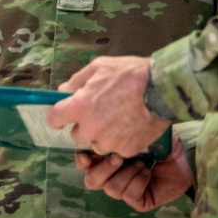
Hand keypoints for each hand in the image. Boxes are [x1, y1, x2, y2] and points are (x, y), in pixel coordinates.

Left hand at [48, 55, 163, 156]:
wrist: (164, 89)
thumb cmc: (131, 74)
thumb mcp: (100, 67)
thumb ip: (76, 81)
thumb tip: (63, 91)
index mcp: (80, 106)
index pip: (54, 120)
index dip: (59, 116)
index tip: (65, 114)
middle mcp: (91, 128)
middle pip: (76, 135)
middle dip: (85, 125)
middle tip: (101, 112)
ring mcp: (109, 142)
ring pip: (97, 144)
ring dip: (103, 135)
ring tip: (120, 118)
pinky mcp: (126, 150)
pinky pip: (117, 148)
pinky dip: (122, 140)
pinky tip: (132, 124)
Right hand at [77, 134, 192, 211]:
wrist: (185, 155)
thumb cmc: (161, 140)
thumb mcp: (137, 130)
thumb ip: (117, 130)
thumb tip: (95, 126)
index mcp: (108, 158)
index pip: (84, 163)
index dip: (82, 161)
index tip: (86, 155)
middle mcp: (113, 176)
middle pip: (91, 181)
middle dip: (103, 169)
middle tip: (119, 157)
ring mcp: (125, 190)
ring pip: (111, 189)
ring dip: (126, 174)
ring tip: (142, 162)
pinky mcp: (139, 202)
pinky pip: (129, 195)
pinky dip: (138, 182)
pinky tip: (149, 172)